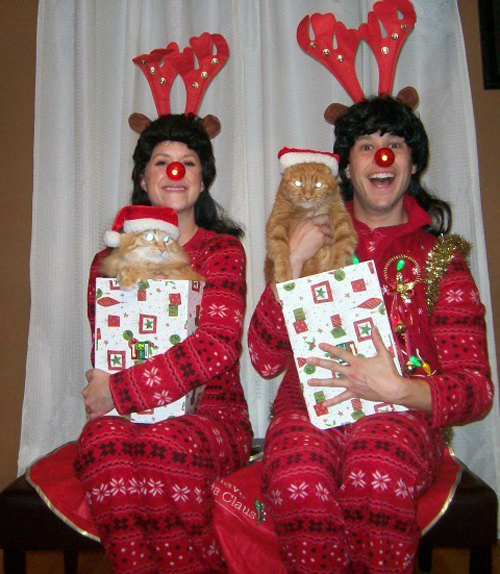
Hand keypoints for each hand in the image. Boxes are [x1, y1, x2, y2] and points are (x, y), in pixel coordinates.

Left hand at [82, 369, 113, 417]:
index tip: (97, 391)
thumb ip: (89, 374)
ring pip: (89, 409)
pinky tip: (99, 412)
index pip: (86, 392)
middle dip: (93, 399)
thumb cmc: (108, 382)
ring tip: (102, 404)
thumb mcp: (96, 373)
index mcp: (85, 391)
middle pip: (88, 401)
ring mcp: (92, 408)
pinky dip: (95, 415)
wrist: (117, 390)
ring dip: (94, 407)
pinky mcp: (97, 414)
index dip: (93, 391)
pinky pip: (93, 417)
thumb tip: (87, 376)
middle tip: (101, 397)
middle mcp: (87, 400)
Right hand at [289, 214, 332, 277]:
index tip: (328, 224)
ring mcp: (317, 229)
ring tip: (330, 239)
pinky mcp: (321, 238)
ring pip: (329, 230)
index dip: (325, 220)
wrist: (293, 255)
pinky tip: (328, 245)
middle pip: (326, 218)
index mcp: (306, 221)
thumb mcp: (298, 231)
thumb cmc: (294, 246)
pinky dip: (330, 243)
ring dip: (330, 235)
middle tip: (331, 230)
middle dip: (330, 224)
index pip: (320, 215)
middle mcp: (311, 223)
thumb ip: (307, 225)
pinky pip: (329, 239)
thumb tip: (315, 221)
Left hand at [306, 327, 431, 410]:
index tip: (320, 345)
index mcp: (357, 363)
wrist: (394, 390)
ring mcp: (352, 384)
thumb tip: (374, 327)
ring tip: (309, 382)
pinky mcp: (355, 393)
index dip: (330, 348)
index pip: (341, 354)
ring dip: (320, 382)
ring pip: (333, 382)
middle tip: (308, 360)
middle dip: (319, 362)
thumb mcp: (384, 353)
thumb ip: (377, 340)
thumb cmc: (389, 372)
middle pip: (332, 367)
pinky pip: (342, 398)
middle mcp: (352, 373)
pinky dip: (333, 401)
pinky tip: (324, 404)